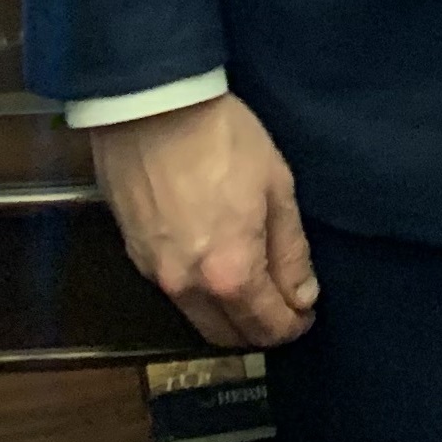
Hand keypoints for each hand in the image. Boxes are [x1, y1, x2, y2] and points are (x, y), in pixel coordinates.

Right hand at [86, 93, 319, 347]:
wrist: (149, 105)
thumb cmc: (222, 138)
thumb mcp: (276, 186)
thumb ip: (291, 250)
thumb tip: (302, 296)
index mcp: (231, 273)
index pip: (267, 327)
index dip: (294, 325)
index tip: (306, 312)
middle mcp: (189, 287)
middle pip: (228, 336)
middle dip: (260, 330)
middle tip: (282, 306)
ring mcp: (155, 274)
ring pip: (197, 318)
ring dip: (227, 316)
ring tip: (250, 288)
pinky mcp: (134, 255)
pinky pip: (173, 292)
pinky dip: (198, 293)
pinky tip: (212, 264)